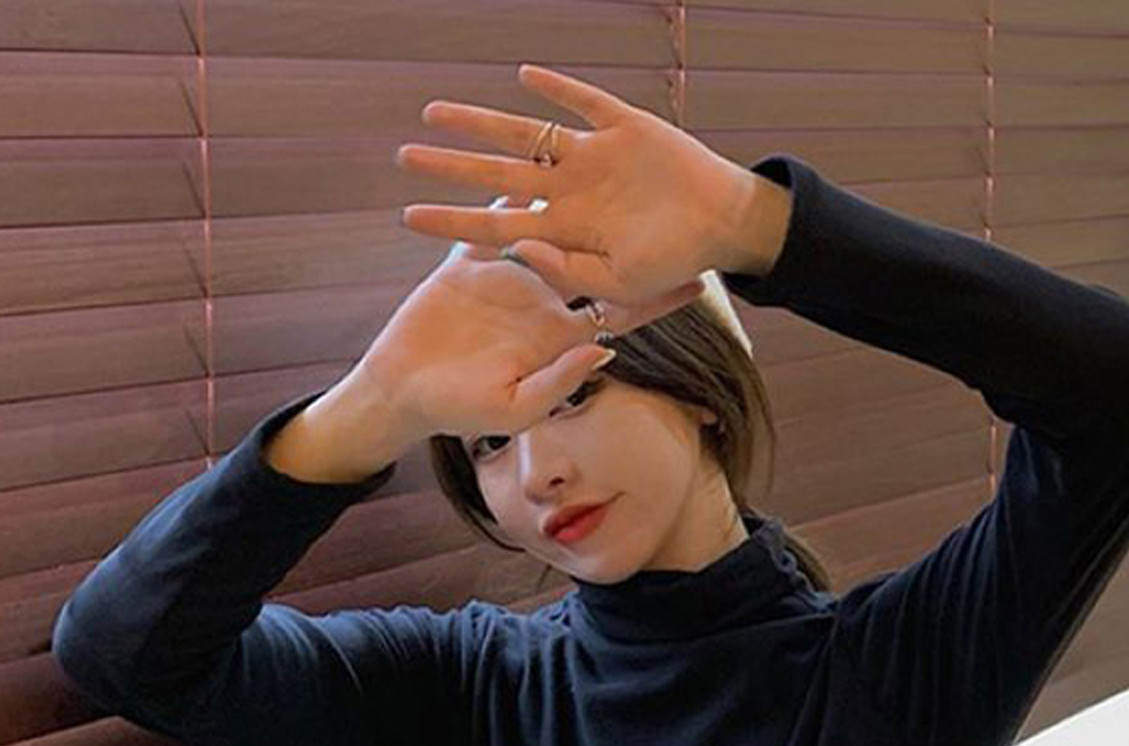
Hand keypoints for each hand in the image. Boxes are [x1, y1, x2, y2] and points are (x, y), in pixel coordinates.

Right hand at [358, 193, 705, 444]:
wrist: (402, 391)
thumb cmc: (459, 412)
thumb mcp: (514, 407)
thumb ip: (559, 380)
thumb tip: (606, 350)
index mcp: (560, 336)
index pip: (618, 312)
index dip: (655, 297)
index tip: (696, 279)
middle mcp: (541, 301)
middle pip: (594, 260)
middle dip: (628, 235)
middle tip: (668, 202)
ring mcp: (506, 278)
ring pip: (547, 230)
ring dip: (569, 200)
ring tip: (601, 162)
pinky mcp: (467, 262)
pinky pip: (492, 217)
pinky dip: (506, 189)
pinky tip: (527, 154)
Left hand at [395, 63, 757, 309]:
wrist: (725, 227)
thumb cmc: (674, 265)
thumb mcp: (619, 285)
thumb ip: (567, 270)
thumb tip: (516, 247)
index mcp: (566, 231)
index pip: (495, 225)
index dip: (452, 220)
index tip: (409, 217)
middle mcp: (570, 191)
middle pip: (497, 175)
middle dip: (452, 166)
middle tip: (404, 158)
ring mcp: (593, 158)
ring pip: (525, 135)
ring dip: (481, 123)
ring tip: (434, 113)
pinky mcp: (623, 127)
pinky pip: (583, 103)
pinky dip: (557, 89)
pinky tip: (526, 77)